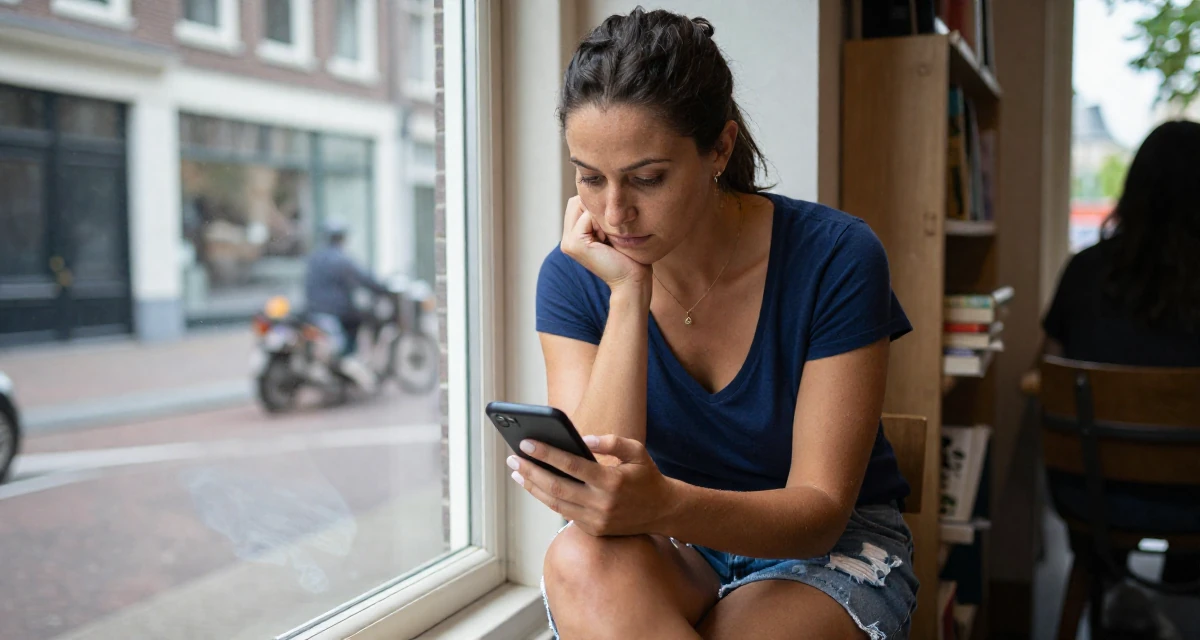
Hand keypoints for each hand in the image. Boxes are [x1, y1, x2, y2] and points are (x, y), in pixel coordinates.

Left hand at [509, 434, 675, 536]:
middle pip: (555, 487)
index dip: (545, 453)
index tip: (526, 442)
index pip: (570, 465)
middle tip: (512, 458)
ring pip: (555, 503)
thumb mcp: (636, 451)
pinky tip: (535, 485)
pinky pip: (564, 513)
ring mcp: (596, 520)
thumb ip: (610, 442)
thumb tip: (582, 439)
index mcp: (611, 481)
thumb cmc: (646, 476)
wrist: (663, 512)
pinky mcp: (593, 530)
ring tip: (517, 471)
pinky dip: (547, 498)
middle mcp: (601, 504)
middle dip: (530, 471)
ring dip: (532, 487)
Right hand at [559, 196, 649, 290]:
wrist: (632, 280)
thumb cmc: (629, 256)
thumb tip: (601, 190)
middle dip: (596, 208)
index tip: (613, 228)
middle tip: (611, 232)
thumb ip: (602, 214)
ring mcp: (567, 242)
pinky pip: (587, 216)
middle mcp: (566, 238)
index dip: (598, 206)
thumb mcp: (613, 229)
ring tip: (609, 237)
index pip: (579, 201)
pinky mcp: (573, 244)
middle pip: (577, 201)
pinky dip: (601, 223)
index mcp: (573, 235)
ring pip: (581, 205)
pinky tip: (608, 240)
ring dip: (599, 215)